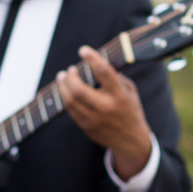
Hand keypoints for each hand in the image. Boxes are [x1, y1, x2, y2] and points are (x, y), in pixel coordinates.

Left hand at [56, 45, 152, 178]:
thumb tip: (96, 63)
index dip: (92, 58)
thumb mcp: (129, 91)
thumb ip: (115, 77)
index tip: (83, 50)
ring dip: (63, 86)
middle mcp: (106, 107)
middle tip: (69, 70)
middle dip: (70, 76)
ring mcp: (94, 119)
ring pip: (70, 100)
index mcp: (119, 95)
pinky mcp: (86, 127)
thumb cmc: (129, 110)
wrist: (130, 141)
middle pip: (79, 89)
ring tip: (62, 77)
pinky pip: (70, 110)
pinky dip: (66, 97)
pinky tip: (66, 91)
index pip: (104, 72)